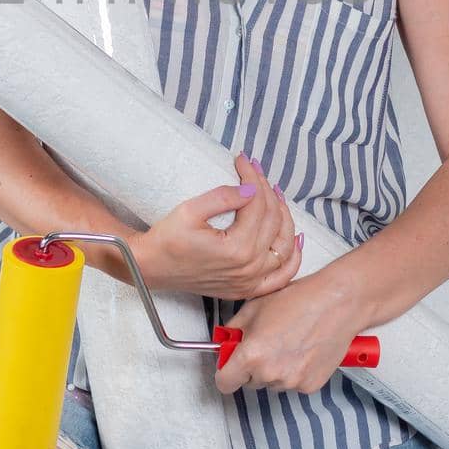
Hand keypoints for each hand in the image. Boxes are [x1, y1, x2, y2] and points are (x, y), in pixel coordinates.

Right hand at [130, 153, 301, 299]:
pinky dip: (293, 257)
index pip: (257, 204)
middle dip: (266, 190)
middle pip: (273, 220)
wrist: (151, 268)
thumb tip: (251, 189)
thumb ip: (223, 197)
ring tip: (274, 194)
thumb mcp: (189, 211)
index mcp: (237, 249)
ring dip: (284, 216)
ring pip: (284, 244)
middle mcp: (249, 268)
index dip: (252, 177)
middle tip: (255, 171)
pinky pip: (282, 276)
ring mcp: (250, 281)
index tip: (243, 160)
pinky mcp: (247, 288)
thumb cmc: (166, 240)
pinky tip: (297, 239)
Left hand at [214, 256, 372, 396]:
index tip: (230, 365)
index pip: (224, 382)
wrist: (336, 303)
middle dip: (252, 367)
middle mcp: (270, 373)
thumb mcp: (255, 306)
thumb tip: (227, 340)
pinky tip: (302, 350)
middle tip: (266, 343)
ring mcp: (291, 382)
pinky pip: (293, 384)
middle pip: (249, 382)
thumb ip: (235, 329)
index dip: (226, 372)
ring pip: (272, 383)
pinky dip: (295, 371)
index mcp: (251, 355)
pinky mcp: (310, 386)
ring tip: (288, 342)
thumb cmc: (300, 300)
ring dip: (274, 369)